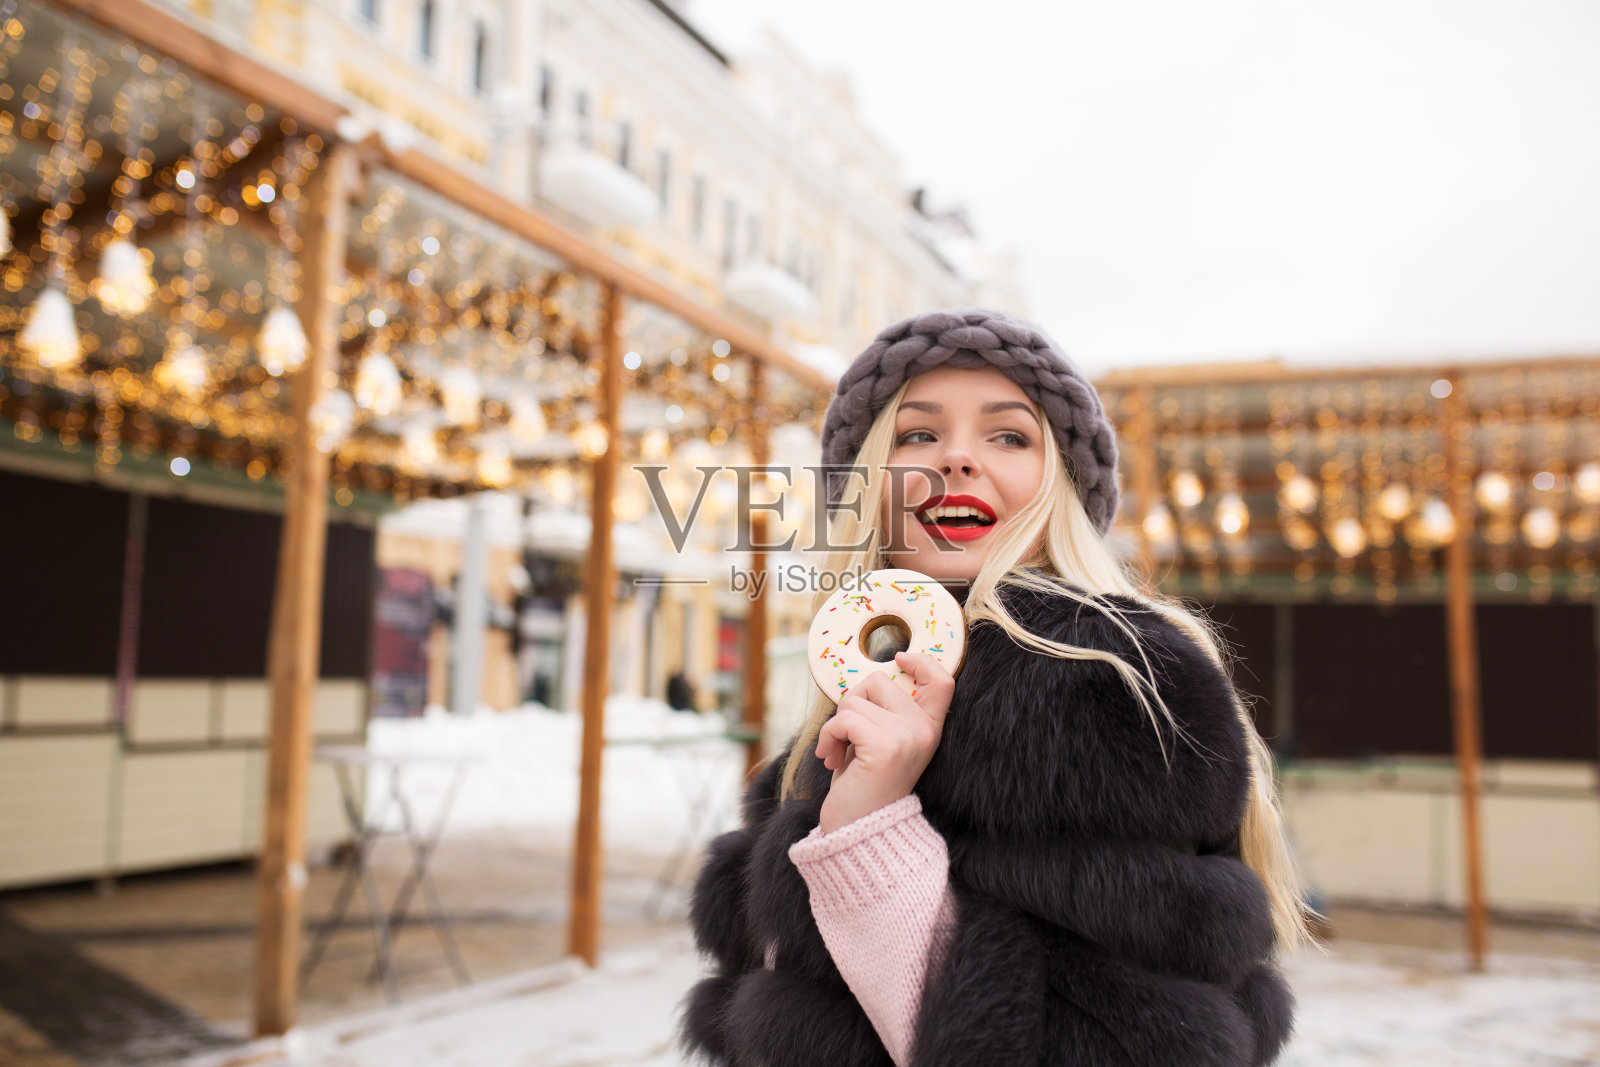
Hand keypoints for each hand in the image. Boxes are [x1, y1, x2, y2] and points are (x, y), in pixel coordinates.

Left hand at [816, 651, 955, 833]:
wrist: (860, 833)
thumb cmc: (864, 786)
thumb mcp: (883, 743)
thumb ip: (885, 713)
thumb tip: (867, 679)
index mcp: (929, 729)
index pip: (943, 681)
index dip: (922, 661)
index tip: (899, 658)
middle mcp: (924, 731)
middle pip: (879, 681)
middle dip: (851, 703)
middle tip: (845, 736)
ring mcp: (907, 738)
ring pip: (854, 701)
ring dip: (836, 726)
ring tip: (838, 754)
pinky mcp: (885, 747)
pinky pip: (844, 719)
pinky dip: (828, 736)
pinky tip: (829, 759)